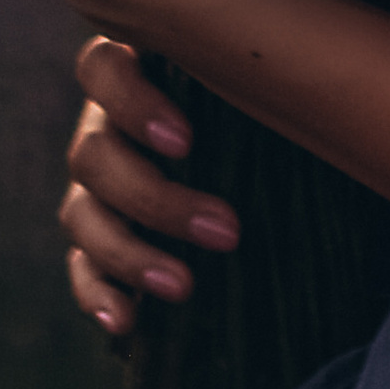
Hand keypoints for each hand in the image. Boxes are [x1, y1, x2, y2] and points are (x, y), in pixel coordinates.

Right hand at [62, 35, 241, 335]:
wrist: (259, 161)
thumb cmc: (263, 101)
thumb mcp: (255, 83)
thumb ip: (258, 75)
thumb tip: (309, 88)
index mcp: (135, 69)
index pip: (101, 68)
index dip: (131, 103)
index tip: (186, 141)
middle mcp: (104, 124)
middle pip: (92, 155)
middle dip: (156, 200)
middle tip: (227, 230)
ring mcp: (94, 184)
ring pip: (81, 215)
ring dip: (130, 254)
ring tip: (184, 286)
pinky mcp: (95, 238)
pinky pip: (80, 267)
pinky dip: (97, 292)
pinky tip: (125, 320)